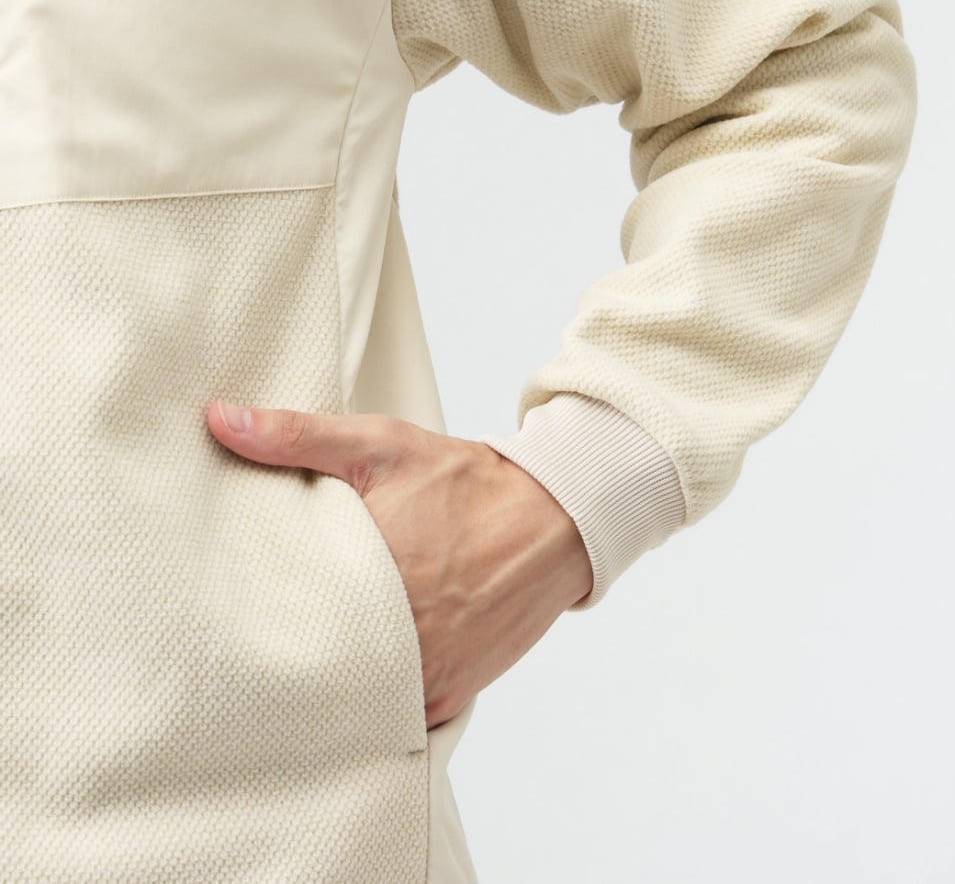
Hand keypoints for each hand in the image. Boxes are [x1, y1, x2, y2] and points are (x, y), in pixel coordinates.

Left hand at [206, 402, 592, 727]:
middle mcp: (400, 635)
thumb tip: (221, 421)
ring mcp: (425, 673)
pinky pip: (390, 714)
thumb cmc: (467, 482)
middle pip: (311, 660)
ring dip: (330, 676)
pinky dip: (373, 695)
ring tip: (309, 647)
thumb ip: (296, 436)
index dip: (252, 606)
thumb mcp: (380, 445)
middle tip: (265, 626)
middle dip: (288, 645)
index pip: (278, 610)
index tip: (235, 596)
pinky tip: (359, 663)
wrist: (552, 520)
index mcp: (370, 573)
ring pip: (348, 697)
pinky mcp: (447, 694)